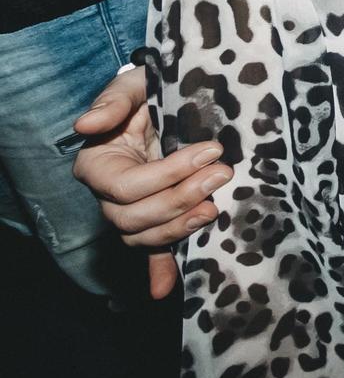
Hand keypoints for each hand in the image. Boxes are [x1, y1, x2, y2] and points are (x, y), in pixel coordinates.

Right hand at [70, 69, 223, 298]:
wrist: (168, 101)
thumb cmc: (147, 92)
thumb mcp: (133, 87)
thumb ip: (113, 102)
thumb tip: (86, 124)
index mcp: (98, 165)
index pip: (125, 186)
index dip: (168, 174)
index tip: (210, 150)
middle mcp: (109, 194)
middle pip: (133, 218)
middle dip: (181, 200)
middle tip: (223, 173)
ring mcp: (131, 211)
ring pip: (144, 237)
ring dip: (180, 227)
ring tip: (216, 205)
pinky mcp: (154, 220)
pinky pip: (151, 252)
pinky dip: (158, 271)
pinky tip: (165, 290)